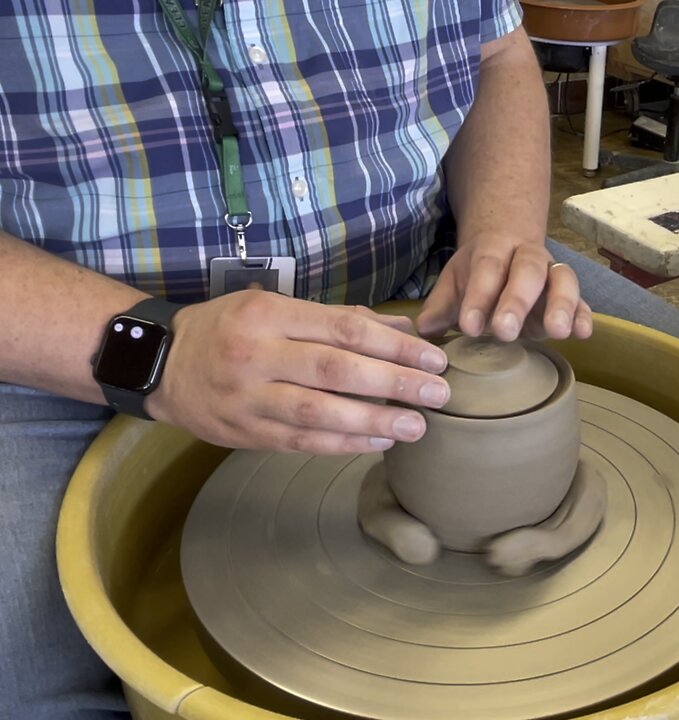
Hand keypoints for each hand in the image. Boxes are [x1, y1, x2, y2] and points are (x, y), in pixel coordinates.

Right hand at [145, 290, 450, 454]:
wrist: (160, 363)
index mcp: (269, 314)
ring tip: (415, 426)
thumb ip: (340, 318)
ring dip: (373, 421)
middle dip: (395, 382)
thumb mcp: (276, 306)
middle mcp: (256, 354)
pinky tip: (376, 442)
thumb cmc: (229, 328)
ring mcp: (247, 397)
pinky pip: (300, 442)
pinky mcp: (243, 433)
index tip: (433, 358)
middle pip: (337, 370)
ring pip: (318, 412)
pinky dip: (342, 444)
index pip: (344, 329)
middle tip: (438, 393)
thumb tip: (404, 327)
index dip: (394, 345)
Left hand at [416, 236, 591, 341]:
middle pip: (527, 272)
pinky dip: (584, 316)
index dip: (479, 297)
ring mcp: (552, 276)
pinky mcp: (570, 296)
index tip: (468, 327)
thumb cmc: (479, 274)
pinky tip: (582, 334)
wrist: (509, 246)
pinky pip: (582, 301)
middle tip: (505, 331)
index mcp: (493, 251)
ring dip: (561, 306)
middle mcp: (527, 258)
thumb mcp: (454, 284)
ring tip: (557, 332)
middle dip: (517, 301)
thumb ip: (439, 307)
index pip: (486, 270)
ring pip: (563, 281)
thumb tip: (424, 330)